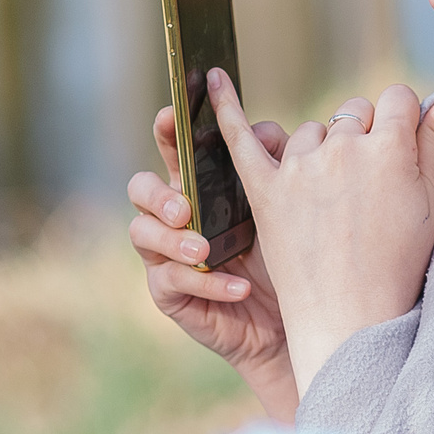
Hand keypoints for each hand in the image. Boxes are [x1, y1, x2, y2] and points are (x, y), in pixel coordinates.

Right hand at [129, 103, 299, 422]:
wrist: (293, 318)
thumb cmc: (287, 253)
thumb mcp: (285, 204)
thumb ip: (275, 162)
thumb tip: (262, 130)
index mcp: (198, 183)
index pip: (174, 148)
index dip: (167, 129)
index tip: (172, 115)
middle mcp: (174, 214)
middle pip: (140, 187)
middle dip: (157, 194)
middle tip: (184, 208)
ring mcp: (165, 253)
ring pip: (143, 233)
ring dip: (175, 240)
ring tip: (206, 250)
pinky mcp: (169, 292)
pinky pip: (173, 281)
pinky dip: (209, 282)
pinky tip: (240, 287)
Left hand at [210, 70, 433, 398]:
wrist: (353, 317)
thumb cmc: (402, 263)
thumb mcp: (432, 201)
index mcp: (391, 147)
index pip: (397, 99)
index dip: (403, 122)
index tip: (403, 149)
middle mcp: (344, 148)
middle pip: (354, 113)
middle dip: (364, 137)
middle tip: (368, 186)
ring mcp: (300, 167)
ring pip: (313, 132)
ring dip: (323, 152)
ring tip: (333, 202)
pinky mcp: (265, 189)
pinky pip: (240, 138)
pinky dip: (224, 107)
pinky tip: (212, 76)